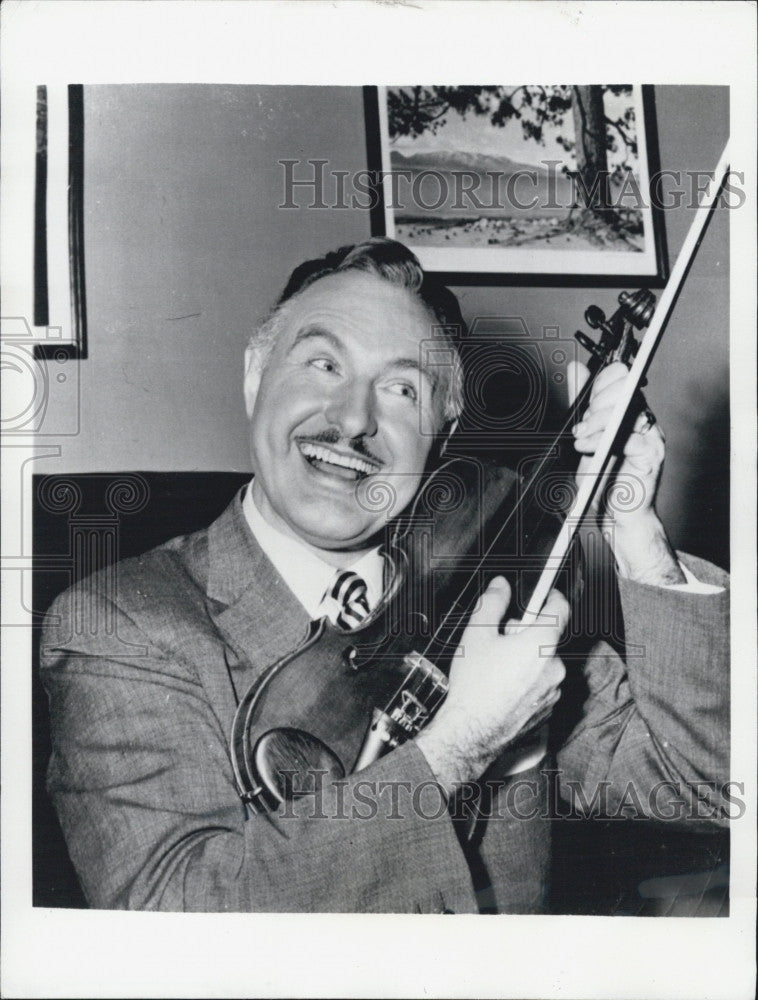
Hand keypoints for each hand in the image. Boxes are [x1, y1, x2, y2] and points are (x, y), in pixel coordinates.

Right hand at [416, 577, 567, 795]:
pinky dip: (527, 682)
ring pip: (543, 663)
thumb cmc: (474, 686)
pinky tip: (503, 687)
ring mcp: (553, 690)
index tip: (547, 594)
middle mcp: (554, 667)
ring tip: (498, 669)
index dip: (553, 596)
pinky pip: (541, 685)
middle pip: (546, 638)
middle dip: (526, 634)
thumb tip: (500, 586)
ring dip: (527, 660)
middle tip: (501, 640)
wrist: (471, 732)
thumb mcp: (476, 634)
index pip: (560, 609)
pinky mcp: (547, 708)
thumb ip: (492, 603)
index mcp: (541, 643)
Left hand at [568, 360, 683, 584]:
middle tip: (580, 425)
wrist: (614, 514)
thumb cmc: (602, 478)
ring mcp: (651, 436)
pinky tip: (588, 450)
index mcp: (628, 409)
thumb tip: (575, 368)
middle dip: (597, 404)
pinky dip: (603, 442)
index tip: (583, 404)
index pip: (620, 377)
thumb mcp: (584, 433)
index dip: (599, 384)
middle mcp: (642, 419)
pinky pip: (630, 438)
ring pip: (627, 411)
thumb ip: (582, 402)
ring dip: (597, 423)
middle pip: (625, 389)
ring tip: (580, 438)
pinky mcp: (652, 455)